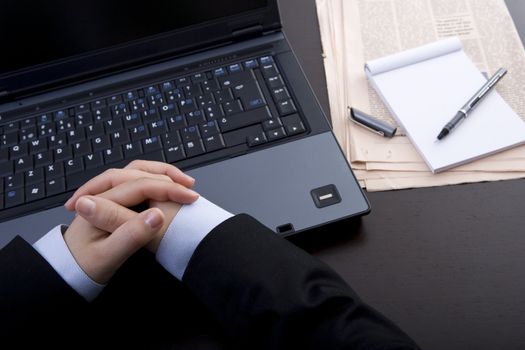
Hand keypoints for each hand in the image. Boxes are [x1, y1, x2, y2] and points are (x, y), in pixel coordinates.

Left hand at [64, 161, 195, 281]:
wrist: (66, 275)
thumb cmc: (84, 268)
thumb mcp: (108, 257)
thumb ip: (131, 236)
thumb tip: (157, 215)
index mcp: (98, 204)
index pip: (139, 186)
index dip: (167, 189)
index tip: (190, 197)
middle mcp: (102, 195)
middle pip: (136, 172)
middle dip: (166, 176)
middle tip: (189, 187)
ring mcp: (108, 198)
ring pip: (136, 174)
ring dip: (159, 175)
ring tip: (181, 183)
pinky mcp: (114, 204)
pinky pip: (135, 185)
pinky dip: (154, 182)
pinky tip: (167, 191)